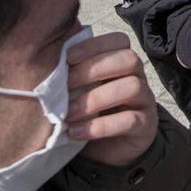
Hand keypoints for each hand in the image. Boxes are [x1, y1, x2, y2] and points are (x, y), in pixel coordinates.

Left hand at [66, 32, 158, 166]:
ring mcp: (145, 100)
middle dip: (94, 69)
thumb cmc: (89, 113)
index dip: (94, 45)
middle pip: (129, 59)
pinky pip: (130, 120)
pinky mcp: (146, 125)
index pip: (119, 41)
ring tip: (68, 114)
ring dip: (95, 99)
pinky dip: (100, 126)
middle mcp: (138, 77)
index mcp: (122, 63)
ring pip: (132, 87)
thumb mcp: (80, 91)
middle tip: (65, 85)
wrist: (109, 149)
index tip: (67, 58)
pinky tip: (76, 132)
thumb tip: (44, 60)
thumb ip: (71, 75)